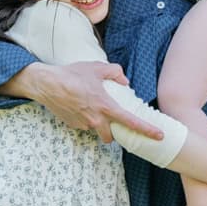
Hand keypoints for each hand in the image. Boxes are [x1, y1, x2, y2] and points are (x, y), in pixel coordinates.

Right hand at [27, 62, 162, 143]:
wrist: (46, 84)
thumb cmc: (72, 74)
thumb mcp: (97, 68)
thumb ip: (115, 73)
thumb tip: (124, 81)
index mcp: (106, 106)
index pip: (131, 122)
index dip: (147, 130)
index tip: (159, 136)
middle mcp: (96, 119)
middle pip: (111, 137)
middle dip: (113, 132)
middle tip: (111, 121)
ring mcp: (83, 124)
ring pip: (96, 131)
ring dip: (98, 125)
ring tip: (91, 108)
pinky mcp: (72, 125)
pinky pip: (83, 125)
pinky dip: (84, 119)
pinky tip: (78, 106)